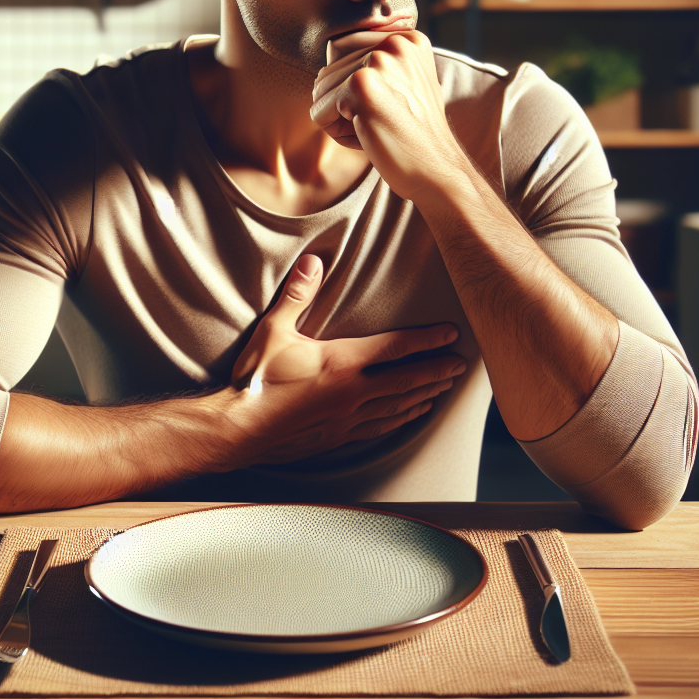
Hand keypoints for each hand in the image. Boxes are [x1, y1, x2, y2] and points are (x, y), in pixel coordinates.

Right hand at [222, 254, 464, 466]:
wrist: (237, 430)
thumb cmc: (254, 380)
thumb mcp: (273, 331)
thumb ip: (297, 296)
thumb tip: (313, 262)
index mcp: (341, 364)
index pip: (395, 349)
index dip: (426, 340)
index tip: (451, 333)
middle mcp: (352, 394)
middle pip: (407, 380)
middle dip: (436, 370)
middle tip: (461, 364)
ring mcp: (347, 419)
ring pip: (399, 406)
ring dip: (425, 394)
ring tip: (444, 386)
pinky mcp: (339, 436)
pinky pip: (381, 427)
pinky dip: (403, 418)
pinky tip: (412, 414)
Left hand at [310, 30, 469, 201]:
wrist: (437, 171)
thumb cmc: (416, 136)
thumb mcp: (404, 86)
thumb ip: (376, 65)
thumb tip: (330, 51)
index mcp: (406, 39)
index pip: (343, 52)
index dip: (353, 89)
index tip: (389, 108)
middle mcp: (393, 42)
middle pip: (329, 71)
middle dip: (343, 105)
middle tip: (382, 123)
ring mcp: (378, 61)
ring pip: (321, 91)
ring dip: (339, 119)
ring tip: (378, 128)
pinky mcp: (360, 85)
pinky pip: (319, 111)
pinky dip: (336, 132)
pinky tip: (370, 136)